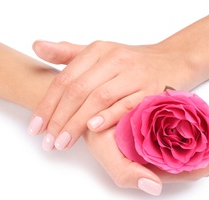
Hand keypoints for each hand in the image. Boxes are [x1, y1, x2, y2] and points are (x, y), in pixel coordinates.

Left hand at [28, 40, 193, 150]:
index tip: (35, 128)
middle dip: (58, 118)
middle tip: (47, 142)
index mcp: (97, 51)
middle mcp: (114, 60)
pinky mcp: (151, 90)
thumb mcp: (99, 53)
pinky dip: (109, 116)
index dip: (47, 105)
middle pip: (78, 90)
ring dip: (77, 122)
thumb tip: (36, 47)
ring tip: (62, 142)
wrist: (173, 60)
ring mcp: (133, 74)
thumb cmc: (132, 61)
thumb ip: (68, 53)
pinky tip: (92, 128)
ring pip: (98, 98)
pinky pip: (127, 104)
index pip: (65, 79)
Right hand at [83, 104, 208, 195]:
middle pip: (208, 154)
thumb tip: (155, 187)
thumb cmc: (101, 134)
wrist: (96, 111)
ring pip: (208, 138)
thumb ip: (126, 174)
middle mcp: (171, 156)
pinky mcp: (175, 122)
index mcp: (160, 167)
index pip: (194, 170)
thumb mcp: (107, 153)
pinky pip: (200, 122)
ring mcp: (175, 138)